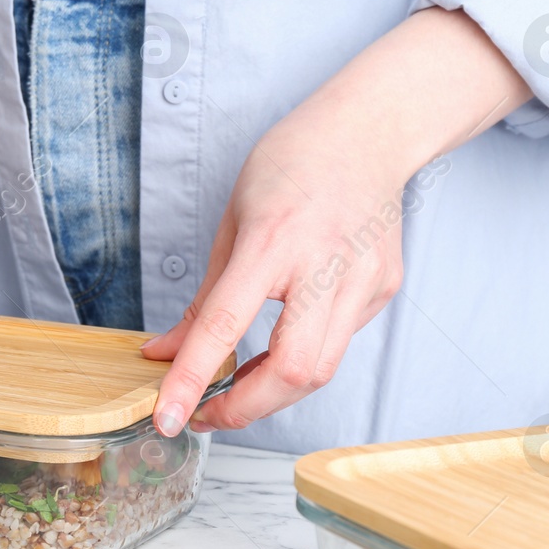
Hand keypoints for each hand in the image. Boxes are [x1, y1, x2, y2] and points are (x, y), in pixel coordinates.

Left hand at [141, 8, 532, 434]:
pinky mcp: (385, 289)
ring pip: (321, 370)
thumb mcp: (232, 223)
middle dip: (244, 409)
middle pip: (293, 372)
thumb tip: (163, 354)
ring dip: (272, 391)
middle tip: (205, 414)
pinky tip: (288, 334)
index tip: (167, 418)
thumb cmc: (291, 165)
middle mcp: (325, 263)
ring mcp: (365, 279)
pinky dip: (303, 354)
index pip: (226, 325)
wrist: (368, 130)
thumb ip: (203, 301)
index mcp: (273, 240)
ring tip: (238, 384)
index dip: (192, 380)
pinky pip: (339, 342)